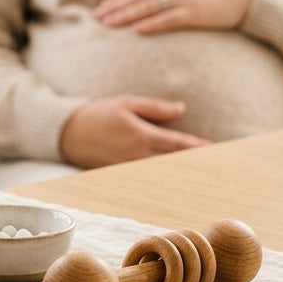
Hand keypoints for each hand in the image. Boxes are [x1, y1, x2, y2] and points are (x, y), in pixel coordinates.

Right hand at [60, 95, 209, 167]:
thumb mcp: (126, 103)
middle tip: (214, 166)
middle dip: (192, 163)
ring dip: (178, 171)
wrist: (67, 134)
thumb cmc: (98, 114)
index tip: (213, 149)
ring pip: (161, 172)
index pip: (177, 144)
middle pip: (173, 162)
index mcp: (141, 136)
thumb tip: (181, 109)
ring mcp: (129, 168)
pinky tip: (171, 178)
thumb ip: (155, 108)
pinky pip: (146, 176)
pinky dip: (160, 176)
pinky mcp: (121, 175)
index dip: (197, 147)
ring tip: (198, 173)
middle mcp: (137, 155)